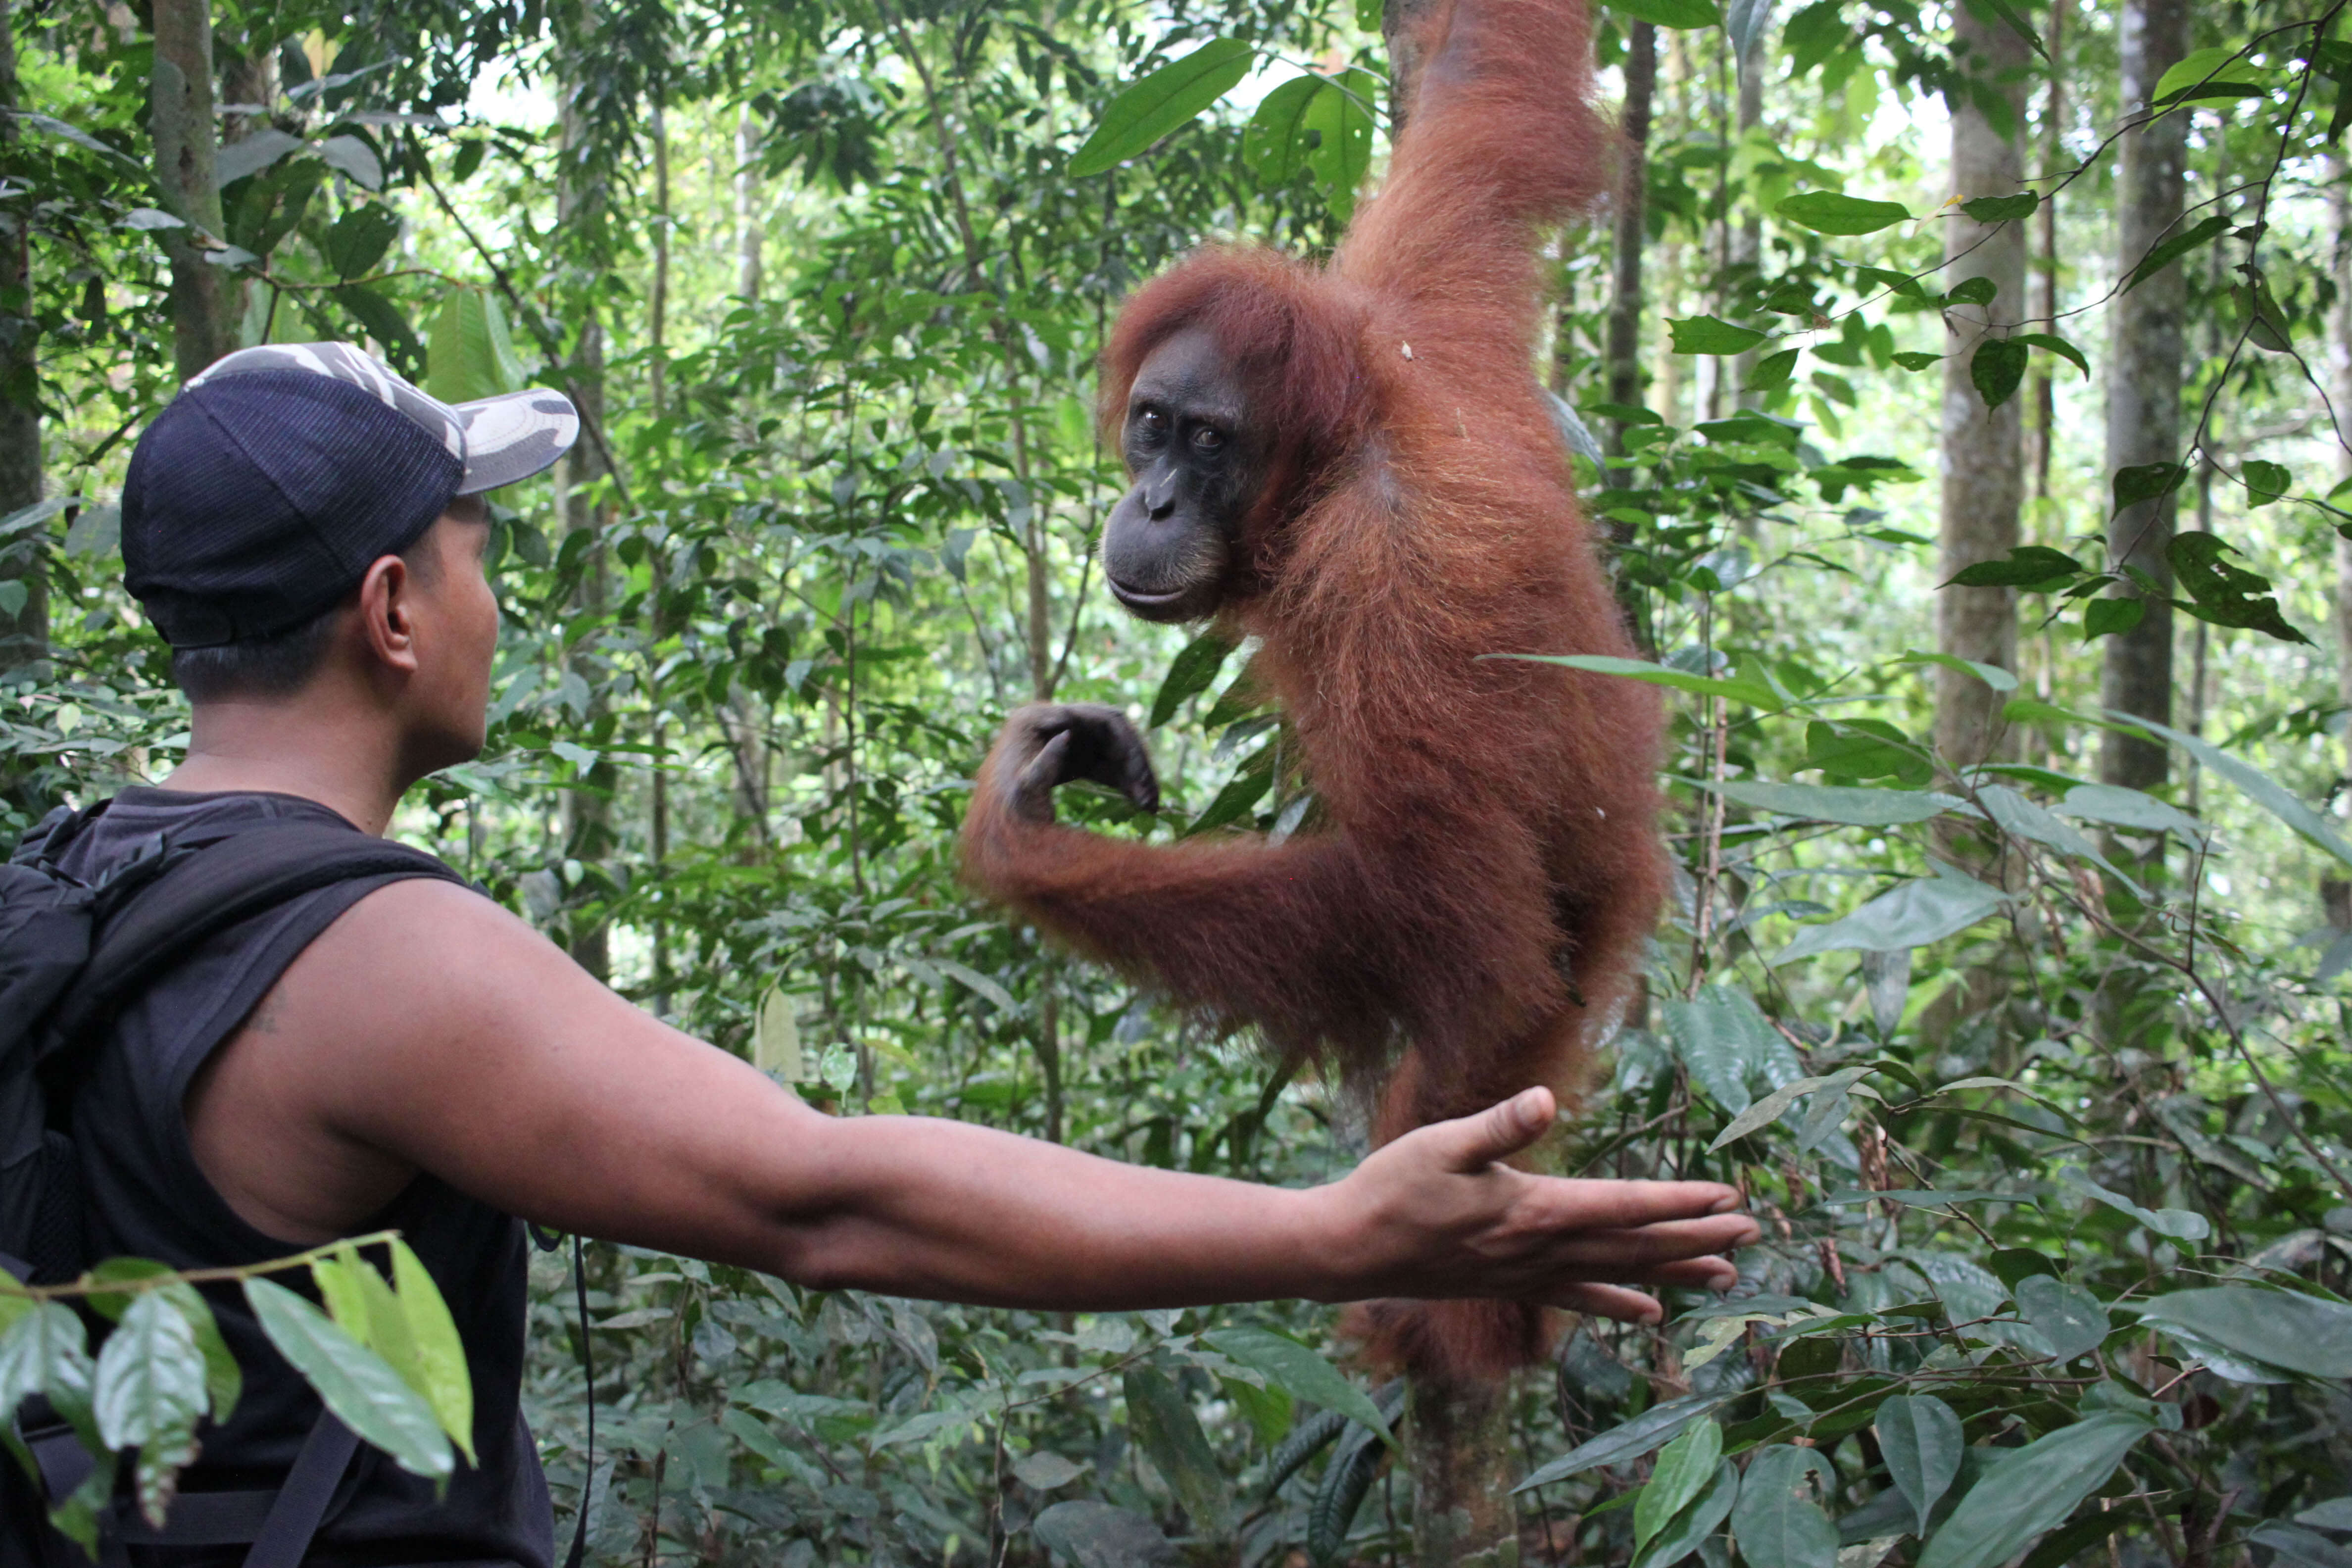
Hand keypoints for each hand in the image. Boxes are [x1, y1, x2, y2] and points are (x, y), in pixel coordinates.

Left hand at [991, 703, 1159, 824]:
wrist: (991, 831)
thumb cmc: (1004, 810)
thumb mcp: (1020, 792)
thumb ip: (1042, 766)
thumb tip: (1066, 734)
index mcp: (1038, 719)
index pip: (1102, 720)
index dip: (1128, 748)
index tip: (1140, 781)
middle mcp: (1055, 721)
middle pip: (1114, 732)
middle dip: (1136, 764)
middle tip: (1150, 799)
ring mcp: (1067, 738)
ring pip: (1115, 749)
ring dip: (1135, 775)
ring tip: (1149, 806)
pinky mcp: (1073, 757)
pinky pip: (1107, 765)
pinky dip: (1124, 782)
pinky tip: (1139, 804)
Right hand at [1316, 1087, 1757, 1323]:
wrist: (1351, 1250)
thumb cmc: (1393, 1188)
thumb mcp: (1441, 1144)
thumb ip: (1497, 1125)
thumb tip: (1543, 1100)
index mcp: (1535, 1209)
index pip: (1625, 1206)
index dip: (1680, 1202)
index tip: (1728, 1198)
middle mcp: (1543, 1250)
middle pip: (1636, 1245)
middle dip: (1698, 1238)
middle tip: (1752, 1233)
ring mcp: (1530, 1274)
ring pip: (1619, 1276)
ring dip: (1675, 1274)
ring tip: (1727, 1277)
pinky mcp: (1513, 1286)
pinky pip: (1581, 1299)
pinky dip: (1619, 1305)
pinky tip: (1649, 1315)